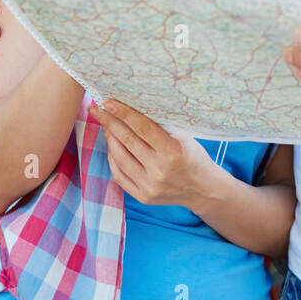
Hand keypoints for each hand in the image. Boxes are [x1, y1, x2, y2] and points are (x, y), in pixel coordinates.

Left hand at [90, 99, 221, 206]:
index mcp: (173, 152)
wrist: (204, 189)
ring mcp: (149, 186)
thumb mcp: (185, 138)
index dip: (124, 113)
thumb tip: (132, 108)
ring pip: (119, 158)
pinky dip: (113, 159)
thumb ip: (161, 127)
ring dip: (109, 139)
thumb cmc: (194, 157)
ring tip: (105, 125)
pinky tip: (111, 146)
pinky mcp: (143, 196)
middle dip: (109, 122)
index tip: (108, 102)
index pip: (142, 128)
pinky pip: (120, 175)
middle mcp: (159, 170)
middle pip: (127, 141)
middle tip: (96, 109)